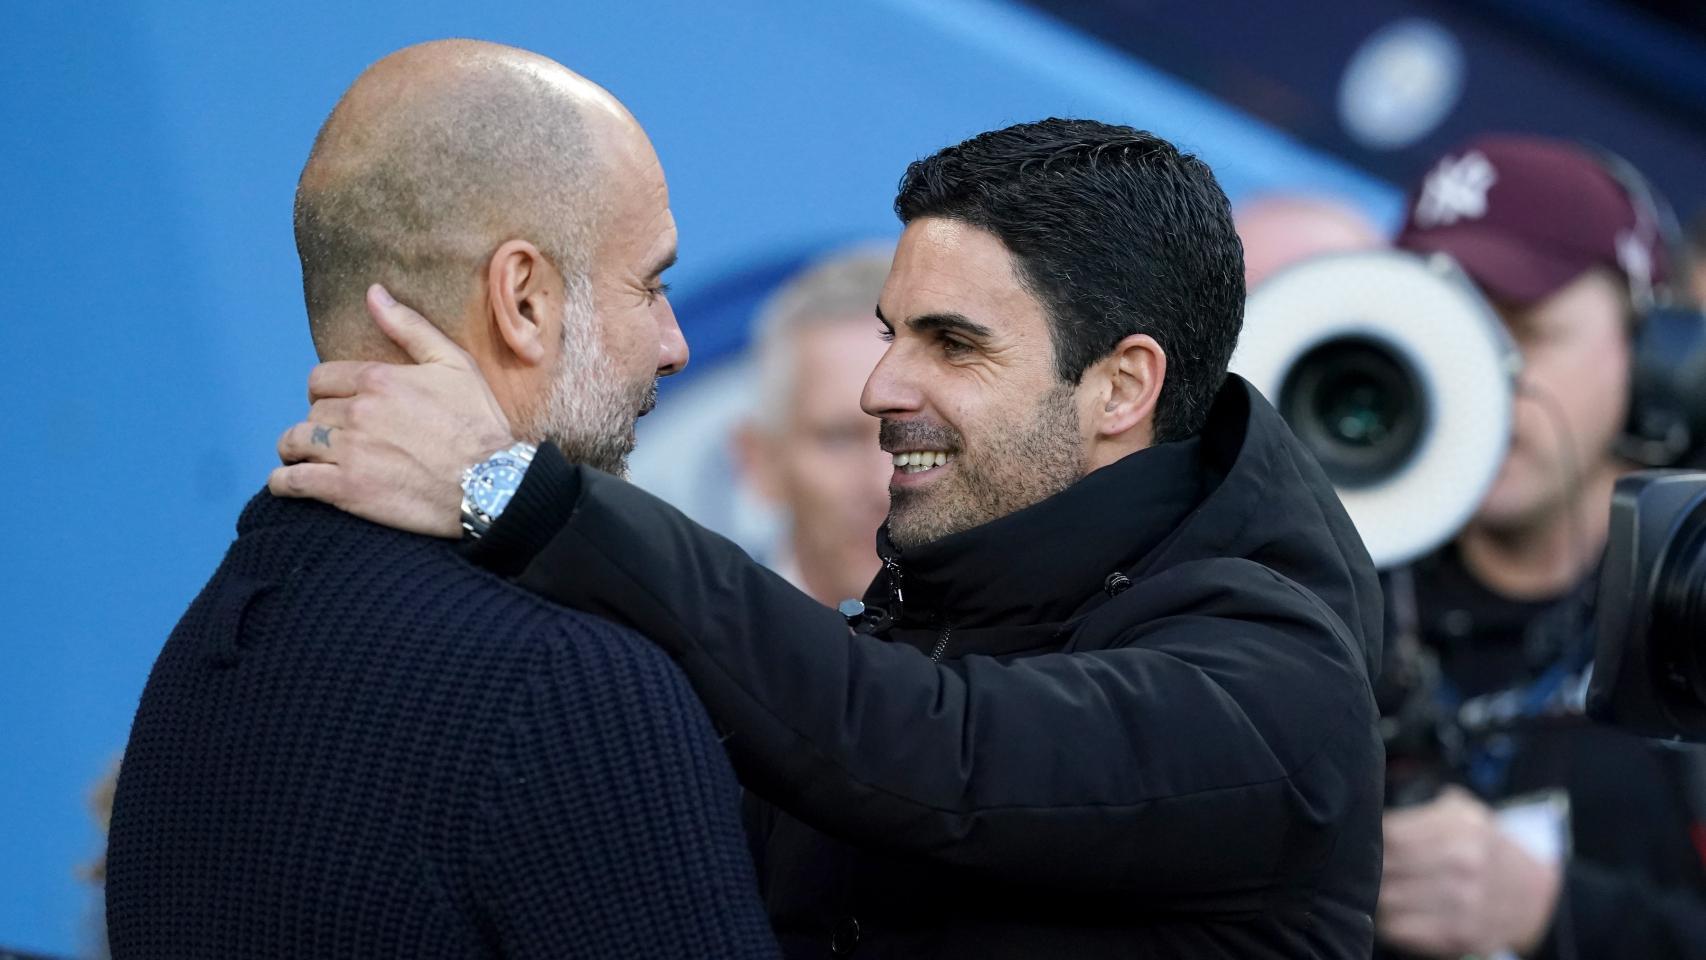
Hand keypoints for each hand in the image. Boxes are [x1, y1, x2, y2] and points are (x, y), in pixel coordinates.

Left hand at [270, 284, 515, 537]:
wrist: (494, 483)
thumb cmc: (479, 423)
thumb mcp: (454, 364)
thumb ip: (409, 327)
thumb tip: (373, 292)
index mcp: (378, 378)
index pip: (321, 379)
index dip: (327, 393)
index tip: (339, 407)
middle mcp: (358, 411)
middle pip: (312, 411)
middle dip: (321, 423)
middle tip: (336, 438)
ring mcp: (350, 451)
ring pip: (295, 442)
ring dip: (297, 450)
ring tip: (308, 459)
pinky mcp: (347, 489)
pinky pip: (293, 481)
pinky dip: (283, 482)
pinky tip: (289, 483)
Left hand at [1377, 787, 1561, 957]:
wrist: (1537, 899)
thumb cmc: (1489, 850)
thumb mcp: (1467, 814)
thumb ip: (1423, 809)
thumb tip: (1371, 810)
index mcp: (1462, 828)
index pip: (1391, 833)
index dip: (1368, 838)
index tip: (1360, 840)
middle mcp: (1463, 864)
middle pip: (1385, 867)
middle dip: (1366, 868)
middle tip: (1359, 867)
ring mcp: (1462, 903)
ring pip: (1385, 900)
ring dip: (1372, 896)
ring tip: (1374, 889)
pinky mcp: (1459, 936)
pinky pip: (1399, 929)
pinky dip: (1386, 921)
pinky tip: (1390, 912)